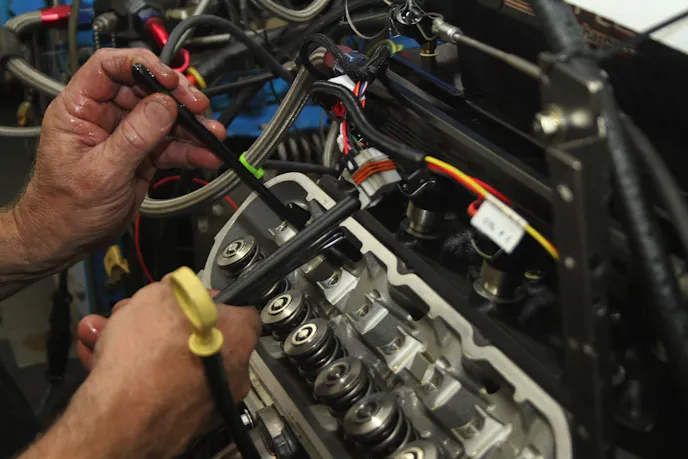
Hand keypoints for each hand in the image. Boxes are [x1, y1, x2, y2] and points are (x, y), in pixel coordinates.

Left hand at [12, 48, 224, 269]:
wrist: (68, 240)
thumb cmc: (64, 209)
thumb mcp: (101, 171)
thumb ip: (135, 137)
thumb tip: (163, 105)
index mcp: (80, 109)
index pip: (109, 68)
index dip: (141, 66)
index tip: (168, 80)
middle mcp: (105, 117)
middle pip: (146, 90)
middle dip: (177, 98)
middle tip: (198, 107)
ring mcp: (127, 136)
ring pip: (165, 119)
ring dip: (192, 127)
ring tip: (212, 134)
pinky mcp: (143, 156)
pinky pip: (172, 146)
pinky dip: (191, 150)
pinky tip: (207, 155)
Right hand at [70, 281, 259, 456]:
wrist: (122, 419)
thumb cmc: (148, 354)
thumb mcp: (159, 296)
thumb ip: (176, 289)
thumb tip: (178, 288)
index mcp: (239, 336)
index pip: (237, 309)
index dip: (206, 299)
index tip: (183, 299)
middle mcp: (233, 372)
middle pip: (197, 336)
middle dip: (160, 323)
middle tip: (131, 315)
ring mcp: (209, 401)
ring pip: (172, 362)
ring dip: (138, 345)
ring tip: (102, 334)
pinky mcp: (184, 423)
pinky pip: (160, 389)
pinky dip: (135, 375)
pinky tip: (101, 360)